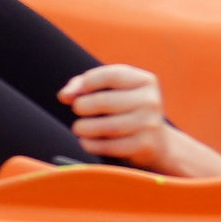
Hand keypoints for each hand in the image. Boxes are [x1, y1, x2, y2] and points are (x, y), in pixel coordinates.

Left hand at [59, 60, 220, 179]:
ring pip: (108, 127)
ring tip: (79, 128)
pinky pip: (111, 146)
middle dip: (82, 106)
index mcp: (144, 80)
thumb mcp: (109, 90)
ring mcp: (150, 124)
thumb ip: (81, 85)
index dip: (87, 82)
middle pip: (105, 102)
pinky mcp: (145, 146)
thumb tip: (65, 96)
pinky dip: (92, 144)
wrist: (155, 142)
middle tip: (77, 110)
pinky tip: (87, 141)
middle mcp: (151, 100)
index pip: (111, 75)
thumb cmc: (123, 109)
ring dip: (84, 128)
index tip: (77, 92)